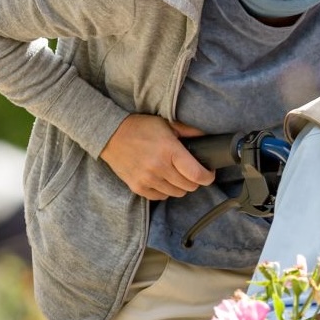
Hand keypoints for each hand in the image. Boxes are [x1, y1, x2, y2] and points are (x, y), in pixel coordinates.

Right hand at [101, 115, 215, 199]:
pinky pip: (160, 197)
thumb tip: (207, 138)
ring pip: (176, 193)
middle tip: (192, 172)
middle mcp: (159, 167)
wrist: (110, 135)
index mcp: (170, 150)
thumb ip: (189, 131)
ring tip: (177, 175)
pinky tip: (163, 180)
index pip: (197, 174)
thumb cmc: (140, 127)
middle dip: (195, 180)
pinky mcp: (137, 187)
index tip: (209, 173)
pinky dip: (165, 191)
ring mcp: (147, 179)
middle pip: (189, 186)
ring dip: (180, 186)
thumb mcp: (167, 123)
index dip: (208, 177)